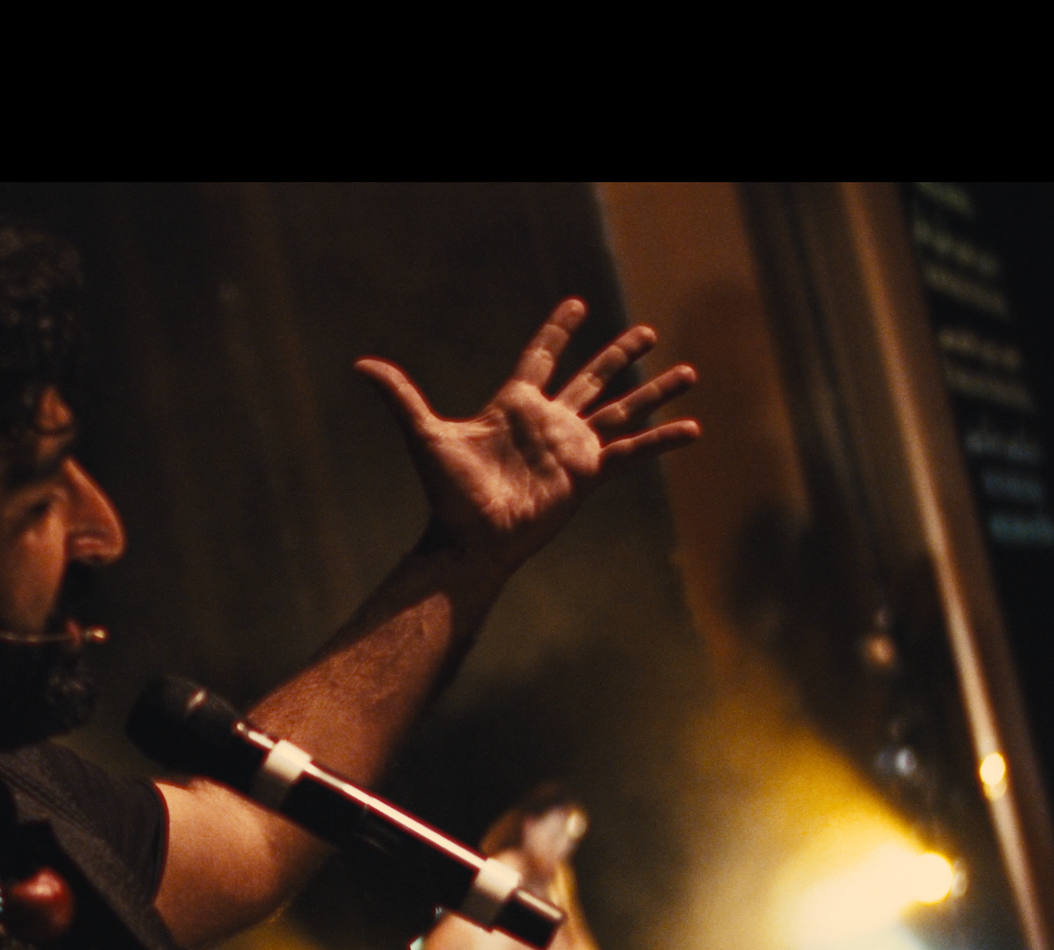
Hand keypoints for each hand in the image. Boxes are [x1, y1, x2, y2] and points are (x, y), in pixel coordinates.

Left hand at [355, 301, 698, 577]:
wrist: (473, 540)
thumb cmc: (448, 493)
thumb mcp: (425, 436)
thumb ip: (400, 397)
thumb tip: (360, 365)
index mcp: (515, 405)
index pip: (541, 357)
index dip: (557, 330)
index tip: (575, 305)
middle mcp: (549, 423)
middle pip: (592, 377)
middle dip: (620, 354)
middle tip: (648, 332)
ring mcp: (572, 448)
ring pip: (622, 409)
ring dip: (655, 391)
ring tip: (690, 370)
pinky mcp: (589, 475)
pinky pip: (633, 452)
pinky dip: (662, 441)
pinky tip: (692, 429)